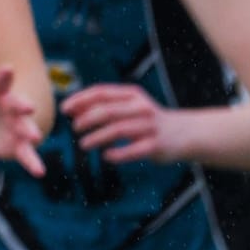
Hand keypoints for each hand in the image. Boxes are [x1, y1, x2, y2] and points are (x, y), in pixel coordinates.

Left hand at [0, 59, 45, 177]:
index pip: (0, 81)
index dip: (4, 76)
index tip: (8, 69)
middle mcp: (11, 107)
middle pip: (17, 105)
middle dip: (22, 106)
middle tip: (29, 107)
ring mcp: (17, 126)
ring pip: (27, 129)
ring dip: (31, 132)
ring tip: (35, 138)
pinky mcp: (17, 146)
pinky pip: (27, 155)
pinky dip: (33, 163)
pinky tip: (40, 172)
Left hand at [64, 83, 186, 163]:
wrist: (185, 133)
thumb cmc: (147, 120)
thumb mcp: (129, 106)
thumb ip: (103, 105)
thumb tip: (71, 110)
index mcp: (131, 95)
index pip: (101, 92)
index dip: (80, 100)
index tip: (64, 110)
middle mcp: (141, 107)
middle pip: (107, 111)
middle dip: (86, 119)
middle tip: (74, 128)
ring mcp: (150, 126)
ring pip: (118, 130)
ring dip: (97, 137)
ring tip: (83, 144)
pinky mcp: (157, 145)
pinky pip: (134, 150)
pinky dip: (118, 154)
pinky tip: (106, 156)